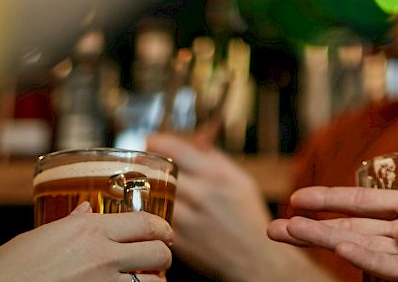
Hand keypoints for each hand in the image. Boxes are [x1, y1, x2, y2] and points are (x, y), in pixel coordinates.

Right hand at [0, 202, 171, 281]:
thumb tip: (86, 210)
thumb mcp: (35, 238)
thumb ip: (68, 224)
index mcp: (87, 231)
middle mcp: (101, 256)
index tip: (165, 233)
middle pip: (157, 252)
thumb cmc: (1, 271)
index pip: (144, 224)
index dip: (162, 229)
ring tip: (147, 281)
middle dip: (163, 256)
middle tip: (158, 259)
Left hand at [147, 131, 313, 281]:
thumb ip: (217, 160)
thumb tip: (196, 140)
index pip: (177, 149)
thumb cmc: (249, 218)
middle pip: (160, 171)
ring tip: (145, 183)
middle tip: (144, 161)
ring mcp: (188, 219)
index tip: (152, 139)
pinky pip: (155, 219)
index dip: (159, 141)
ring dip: (146, 188)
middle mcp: (202, 195)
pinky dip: (151, 211)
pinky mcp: (178, 240)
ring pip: (154, 195)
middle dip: (149, 164)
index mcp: (218, 176)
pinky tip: (153, 208)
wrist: (254, 258)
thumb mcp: (241, 181)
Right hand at [269, 96, 397, 280]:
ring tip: (290, 234)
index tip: (296, 198)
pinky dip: (370, 260)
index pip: (366, 206)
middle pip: (355, 231)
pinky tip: (345, 247)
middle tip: (272, 224)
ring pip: (367, 250)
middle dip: (314, 229)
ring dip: (329, 242)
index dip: (332, 202)